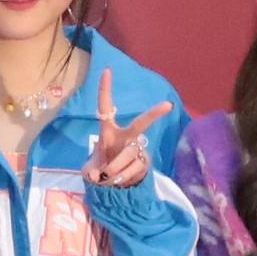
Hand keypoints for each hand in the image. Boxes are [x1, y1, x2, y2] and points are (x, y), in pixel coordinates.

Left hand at [84, 67, 149, 189]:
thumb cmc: (100, 169)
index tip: (107, 70)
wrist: (113, 185)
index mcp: (108, 132)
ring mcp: (137, 148)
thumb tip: (97, 176)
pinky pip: (135, 168)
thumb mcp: (89, 172)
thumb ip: (90, 172)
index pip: (105, 107)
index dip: (105, 89)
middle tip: (168, 105)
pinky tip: (119, 180)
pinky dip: (123, 177)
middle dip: (154, 114)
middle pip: (141, 123)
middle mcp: (125, 136)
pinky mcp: (145, 162)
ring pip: (130, 154)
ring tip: (108, 177)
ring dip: (116, 169)